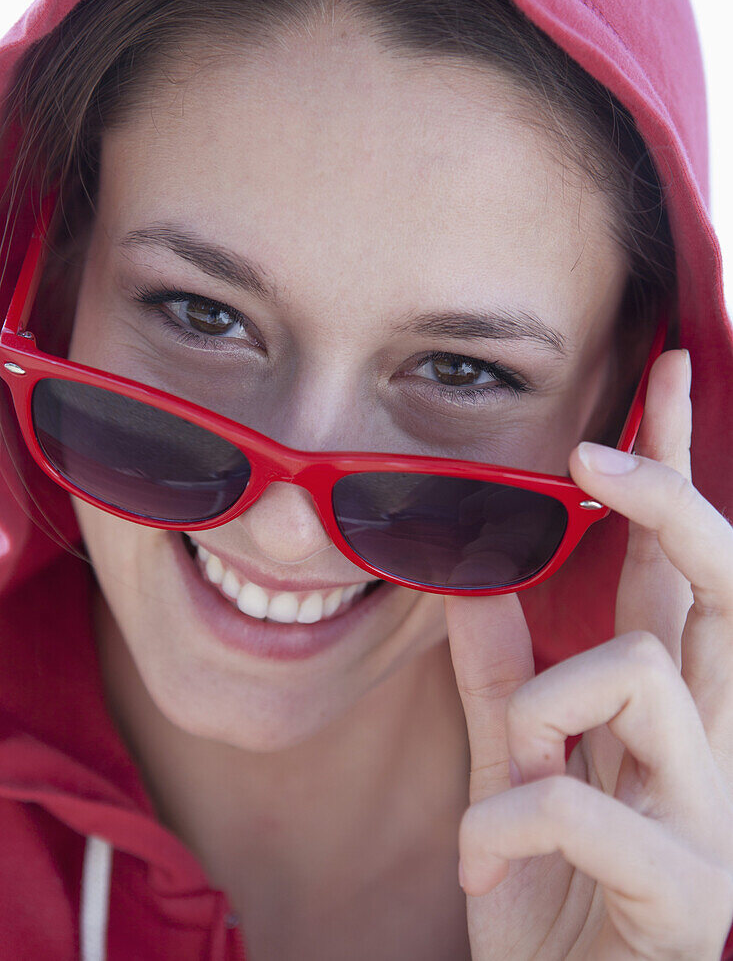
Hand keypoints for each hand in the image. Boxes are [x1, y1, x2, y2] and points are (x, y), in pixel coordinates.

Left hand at [444, 349, 732, 959]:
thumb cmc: (549, 900)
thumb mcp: (510, 773)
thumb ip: (497, 682)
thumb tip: (471, 585)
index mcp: (667, 711)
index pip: (678, 567)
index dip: (673, 466)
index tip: (663, 370)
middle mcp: (713, 744)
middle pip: (723, 583)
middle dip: (668, 501)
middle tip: (595, 460)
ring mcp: (712, 815)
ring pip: (645, 675)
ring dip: (548, 707)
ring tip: (513, 767)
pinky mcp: (688, 890)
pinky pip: (582, 802)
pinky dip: (508, 818)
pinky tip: (484, 856)